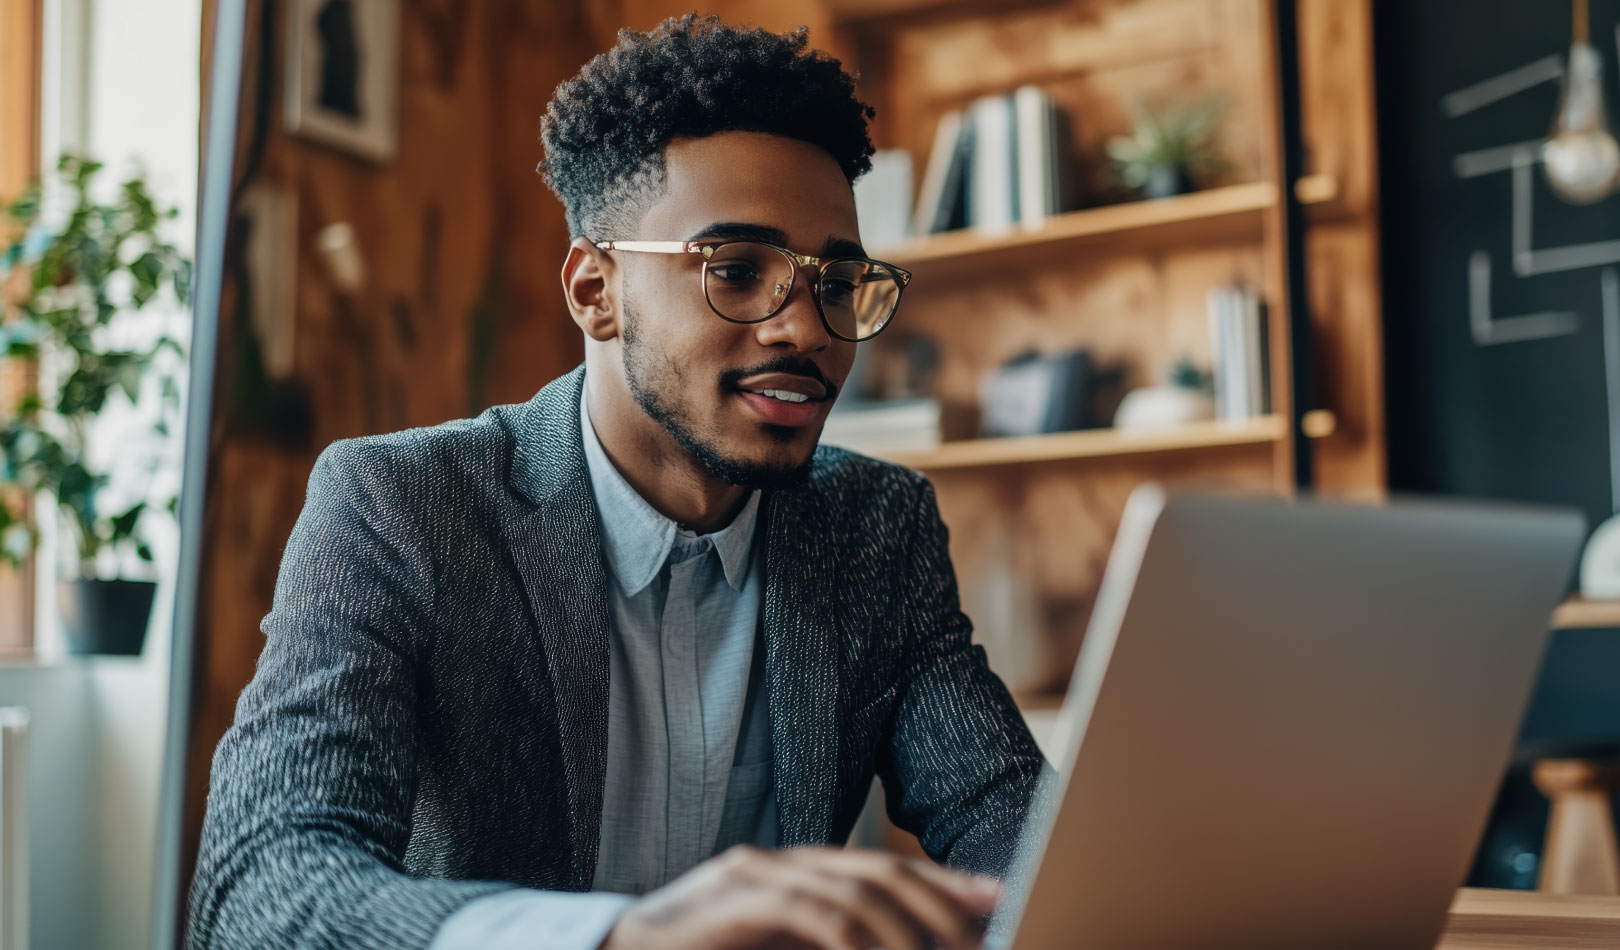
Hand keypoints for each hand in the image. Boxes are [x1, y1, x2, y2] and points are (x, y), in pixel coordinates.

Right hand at [598, 844, 1000, 949]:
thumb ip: (834, 946)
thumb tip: (902, 948)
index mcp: (793, 874)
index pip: (880, 871)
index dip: (941, 882)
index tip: (996, 899)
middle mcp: (779, 864)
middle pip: (878, 873)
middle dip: (942, 899)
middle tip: (989, 923)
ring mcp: (754, 875)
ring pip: (854, 891)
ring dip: (909, 928)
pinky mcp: (736, 898)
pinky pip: (816, 916)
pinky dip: (859, 941)